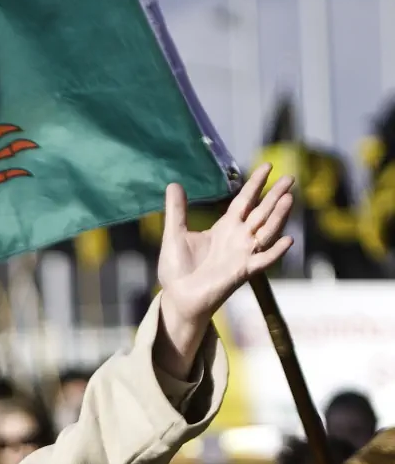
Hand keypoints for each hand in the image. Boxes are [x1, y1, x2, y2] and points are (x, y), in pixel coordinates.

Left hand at [155, 163, 294, 377]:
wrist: (178, 298)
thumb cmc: (178, 270)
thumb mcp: (174, 235)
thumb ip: (177, 210)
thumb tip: (173, 184)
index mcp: (224, 228)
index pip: (245, 200)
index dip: (256, 184)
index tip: (268, 166)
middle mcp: (237, 239)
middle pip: (261, 212)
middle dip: (275, 195)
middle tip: (291, 178)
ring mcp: (242, 255)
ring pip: (266, 232)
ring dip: (278, 217)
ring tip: (289, 199)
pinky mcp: (242, 272)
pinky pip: (263, 261)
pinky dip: (275, 252)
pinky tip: (287, 240)